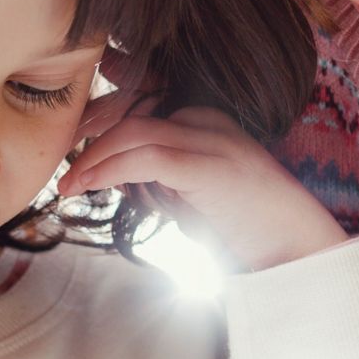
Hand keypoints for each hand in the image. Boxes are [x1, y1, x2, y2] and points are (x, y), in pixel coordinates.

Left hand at [57, 105, 345, 271]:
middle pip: (131, 113)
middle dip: (89, 136)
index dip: (99, 123)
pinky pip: (148, 158)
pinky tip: (88, 185)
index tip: (72, 148)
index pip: (139, 107)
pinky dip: (110, 169)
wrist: (297, 250)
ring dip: (92, 158)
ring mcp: (212, 140)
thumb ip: (159, 180)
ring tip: (68, 184)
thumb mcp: (193, 197)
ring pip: (133, 132)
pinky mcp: (211, 168)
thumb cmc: (244, 229)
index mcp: (205, 121)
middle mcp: (208, 120)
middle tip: (62, 167)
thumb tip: (116, 179)